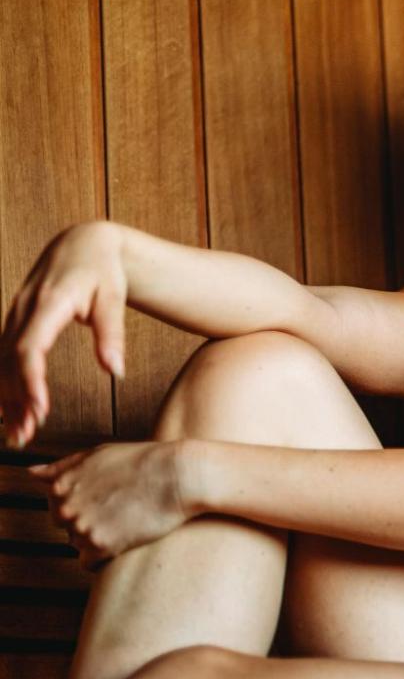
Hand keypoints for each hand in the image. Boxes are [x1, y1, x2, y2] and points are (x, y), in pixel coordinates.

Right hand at [1, 222, 127, 446]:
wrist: (84, 243)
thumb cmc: (103, 270)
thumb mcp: (114, 298)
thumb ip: (112, 334)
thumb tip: (116, 372)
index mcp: (48, 304)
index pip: (29, 348)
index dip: (31, 381)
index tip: (40, 410)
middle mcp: (23, 310)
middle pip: (10, 361)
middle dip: (15, 400)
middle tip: (25, 435)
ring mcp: (15, 315)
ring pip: (2, 362)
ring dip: (6, 397)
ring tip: (17, 432)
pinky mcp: (15, 321)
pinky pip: (4, 356)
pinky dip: (6, 383)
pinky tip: (9, 410)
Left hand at [30, 440, 191, 563]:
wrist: (179, 475)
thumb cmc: (142, 460)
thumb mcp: (96, 454)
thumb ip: (61, 467)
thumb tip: (33, 473)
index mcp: (59, 485)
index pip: (55, 506)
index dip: (81, 503)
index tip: (104, 499)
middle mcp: (65, 507)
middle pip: (66, 526)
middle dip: (87, 521)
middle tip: (117, 511)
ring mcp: (82, 527)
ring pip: (78, 544)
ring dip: (97, 538)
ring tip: (124, 523)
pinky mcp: (102, 546)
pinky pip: (89, 564)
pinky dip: (103, 557)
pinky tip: (123, 541)